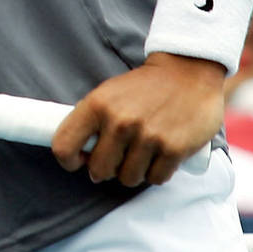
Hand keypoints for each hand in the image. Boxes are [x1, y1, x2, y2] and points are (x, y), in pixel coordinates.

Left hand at [53, 53, 225, 187]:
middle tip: (118, 158)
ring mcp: (147, 137)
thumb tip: (78, 153)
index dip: (68, 161)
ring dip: (134, 172)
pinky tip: (160, 156)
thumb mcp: (109, 93)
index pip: (63, 146)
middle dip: (107, 169)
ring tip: (142, 154)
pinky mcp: (173, 149)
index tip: (79, 161)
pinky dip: (157, 172)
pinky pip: (156, 178)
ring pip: (128, 178)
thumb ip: (92, 120)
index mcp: (97, 105)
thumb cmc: (146, 86)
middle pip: (98, 170)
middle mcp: (120, 122)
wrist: (189, 73)